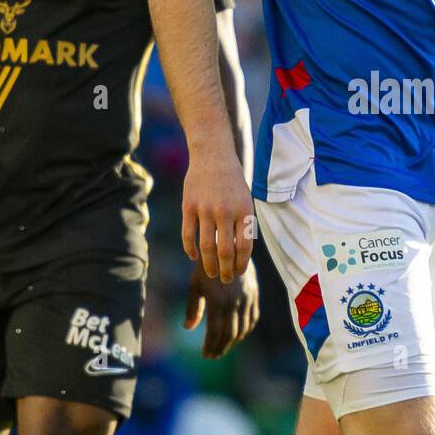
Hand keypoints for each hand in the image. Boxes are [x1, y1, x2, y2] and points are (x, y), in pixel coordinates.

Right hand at [181, 150, 254, 281]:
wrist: (213, 155)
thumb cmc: (232, 182)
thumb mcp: (245, 200)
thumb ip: (242, 224)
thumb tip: (238, 254)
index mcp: (244, 210)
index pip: (244, 246)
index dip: (241, 263)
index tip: (238, 272)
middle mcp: (225, 211)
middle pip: (225, 251)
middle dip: (226, 270)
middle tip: (225, 279)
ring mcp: (205, 209)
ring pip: (206, 246)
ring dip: (209, 265)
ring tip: (211, 273)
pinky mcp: (189, 206)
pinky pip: (188, 234)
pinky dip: (191, 250)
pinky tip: (194, 257)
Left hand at [184, 259, 259, 358]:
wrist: (229, 246)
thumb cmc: (206, 267)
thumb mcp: (195, 285)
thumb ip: (193, 307)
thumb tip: (188, 328)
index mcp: (217, 300)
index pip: (215, 332)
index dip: (210, 346)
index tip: (205, 355)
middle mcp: (234, 302)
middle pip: (229, 334)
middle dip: (221, 348)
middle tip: (213, 356)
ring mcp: (246, 299)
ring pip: (243, 329)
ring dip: (233, 342)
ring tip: (223, 348)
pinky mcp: (254, 295)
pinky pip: (252, 318)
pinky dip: (246, 330)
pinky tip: (238, 335)